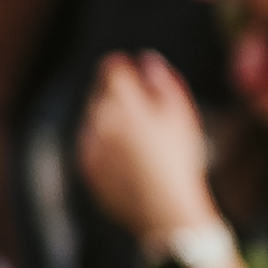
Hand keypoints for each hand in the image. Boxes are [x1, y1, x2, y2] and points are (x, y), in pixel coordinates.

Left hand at [75, 51, 222, 250]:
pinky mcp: (85, 164)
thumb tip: (147, 59)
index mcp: (125, 106)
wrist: (162, 207)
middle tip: (143, 110)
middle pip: (99, 93)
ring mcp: (89, 144)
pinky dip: (104, 143)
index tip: (132, 72)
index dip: (122, 68)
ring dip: (110, 119)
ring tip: (139, 139)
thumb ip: (163, 83)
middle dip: (117, 95)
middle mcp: (100, 122)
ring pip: (93, 118)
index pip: (111, 70)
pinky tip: (129, 157)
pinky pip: (91, 143)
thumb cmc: (178, 159)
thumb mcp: (182, 116)